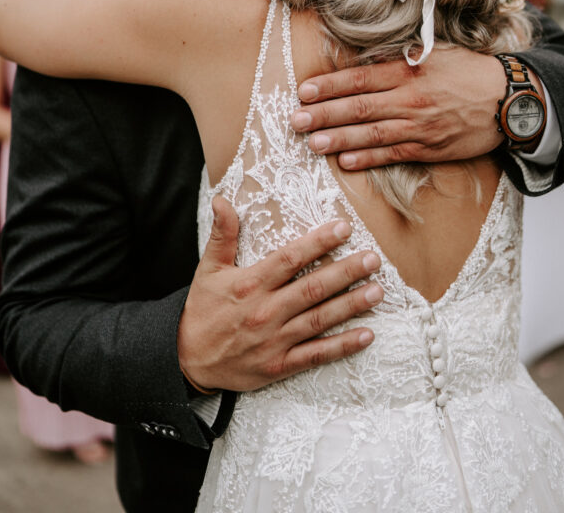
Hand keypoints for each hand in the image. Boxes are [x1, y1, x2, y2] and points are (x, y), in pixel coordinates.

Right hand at [178, 196, 382, 391]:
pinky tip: (366, 335)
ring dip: (351, 305)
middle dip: (346, 272)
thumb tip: (222, 199)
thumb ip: (222, 234)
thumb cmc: (202, 310)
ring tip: (377, 292)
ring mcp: (274, 341)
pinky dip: (342, 346)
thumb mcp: (208, 269)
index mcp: (250, 284)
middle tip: (373, 259)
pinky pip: (315, 355)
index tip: (344, 228)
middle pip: (312, 288)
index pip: (290, 258)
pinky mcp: (278, 365)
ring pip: (319, 320)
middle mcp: (265, 311)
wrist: (186, 361)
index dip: (318, 242)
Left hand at [291, 46, 515, 169]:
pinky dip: (368, 158)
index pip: (361, 78)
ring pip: (372, 134)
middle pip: (359, 107)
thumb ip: (400, 57)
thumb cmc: (470, 71)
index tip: (304, 91)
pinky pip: (393, 154)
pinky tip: (346, 161)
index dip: (330, 86)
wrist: (511, 100)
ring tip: (312, 143)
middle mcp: (411, 98)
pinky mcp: (430, 148)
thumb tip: (364, 57)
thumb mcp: (435, 52)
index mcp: (409, 69)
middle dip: (324, 114)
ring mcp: (420, 125)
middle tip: (295, 120)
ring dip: (339, 139)